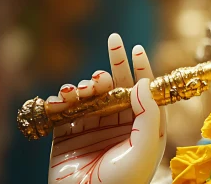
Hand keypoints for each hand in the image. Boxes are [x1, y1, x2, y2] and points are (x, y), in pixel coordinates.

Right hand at [47, 34, 166, 183]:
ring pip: (91, 94)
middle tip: (114, 41)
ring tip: (85, 88)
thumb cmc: (123, 182)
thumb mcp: (145, 148)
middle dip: (115, 64)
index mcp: (142, 127)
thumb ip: (148, 114)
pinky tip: (64, 98)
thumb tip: (144, 83)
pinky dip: (62, 98)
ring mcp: (92, 127)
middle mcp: (119, 124)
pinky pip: (65, 108)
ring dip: (87, 84)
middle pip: (118, 86)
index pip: (144, 92)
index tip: (137, 48)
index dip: (141, 69)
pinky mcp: (67, 134)